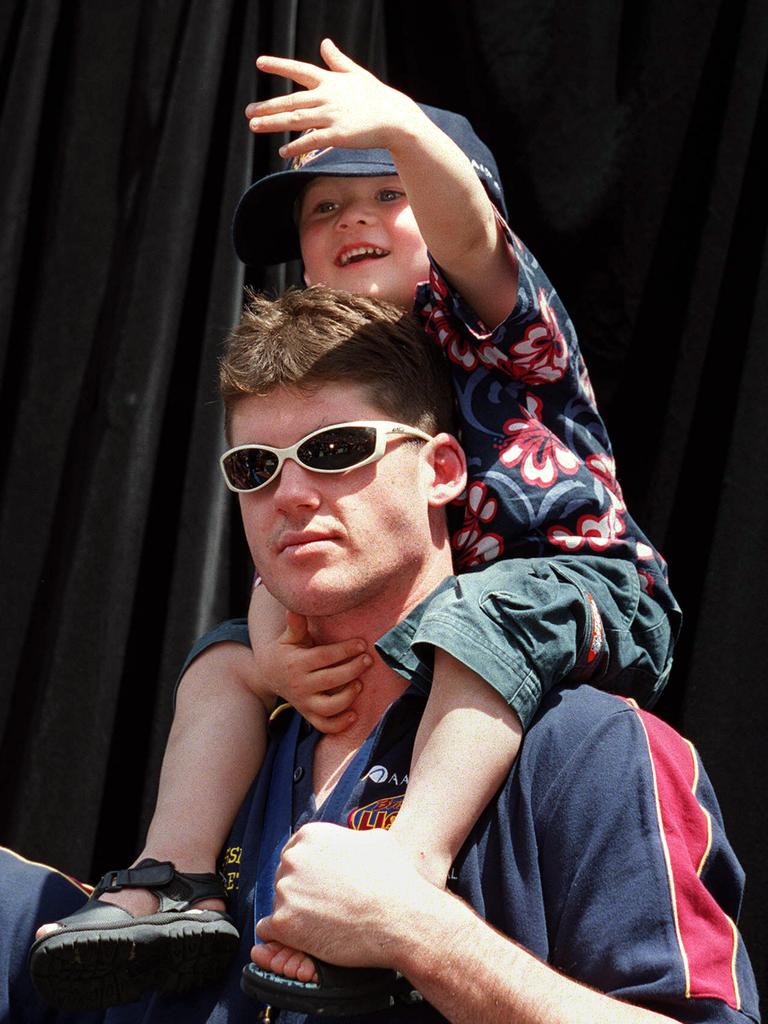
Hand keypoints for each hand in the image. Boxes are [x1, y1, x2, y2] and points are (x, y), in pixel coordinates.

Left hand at [244, 38, 421, 158]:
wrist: (395, 118)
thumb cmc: (376, 96)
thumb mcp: (356, 74)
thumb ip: (337, 60)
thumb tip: (325, 43)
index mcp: (329, 80)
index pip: (299, 70)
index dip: (279, 66)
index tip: (260, 63)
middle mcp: (326, 97)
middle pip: (290, 101)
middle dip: (268, 106)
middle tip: (248, 111)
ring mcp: (331, 116)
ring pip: (295, 120)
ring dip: (272, 123)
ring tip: (254, 126)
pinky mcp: (337, 135)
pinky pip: (311, 141)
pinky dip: (295, 146)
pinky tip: (282, 151)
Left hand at [254, 823, 433, 969]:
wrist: (402, 919)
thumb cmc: (394, 879)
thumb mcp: (375, 839)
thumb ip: (349, 838)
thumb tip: (347, 842)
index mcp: (311, 835)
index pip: (294, 852)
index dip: (307, 872)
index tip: (319, 885)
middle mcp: (293, 858)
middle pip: (284, 877)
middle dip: (300, 891)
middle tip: (323, 907)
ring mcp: (286, 890)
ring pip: (279, 903)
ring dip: (295, 914)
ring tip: (323, 925)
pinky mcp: (284, 922)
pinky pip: (268, 930)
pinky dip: (283, 937)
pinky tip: (303, 939)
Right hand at [268, 612, 371, 732]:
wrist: (268, 674)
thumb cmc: (286, 650)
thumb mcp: (289, 637)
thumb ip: (296, 624)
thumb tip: (296, 605)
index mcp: (297, 663)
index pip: (325, 657)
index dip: (345, 650)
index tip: (362, 644)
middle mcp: (300, 685)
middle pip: (330, 680)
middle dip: (352, 670)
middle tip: (368, 660)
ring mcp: (304, 702)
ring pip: (328, 707)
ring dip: (347, 697)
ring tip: (360, 684)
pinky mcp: (308, 715)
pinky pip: (324, 725)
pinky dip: (339, 724)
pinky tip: (354, 714)